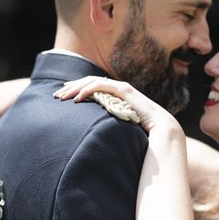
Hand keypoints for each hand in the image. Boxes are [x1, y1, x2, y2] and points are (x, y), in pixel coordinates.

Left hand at [54, 76, 179, 132]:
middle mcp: (117, 88)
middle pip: (89, 82)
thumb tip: (93, 139)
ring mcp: (121, 88)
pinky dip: (88, 89)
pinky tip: (77, 98)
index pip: (92, 88)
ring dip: (76, 87)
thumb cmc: (143, 133)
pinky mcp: (124, 90)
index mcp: (116, 95)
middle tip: (56, 95)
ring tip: (62, 96)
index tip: (62, 97)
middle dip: (71, 87)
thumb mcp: (119, 128)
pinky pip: (102, 85)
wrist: (162, 131)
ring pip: (93, 81)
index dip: (76, 90)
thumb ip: (108, 127)